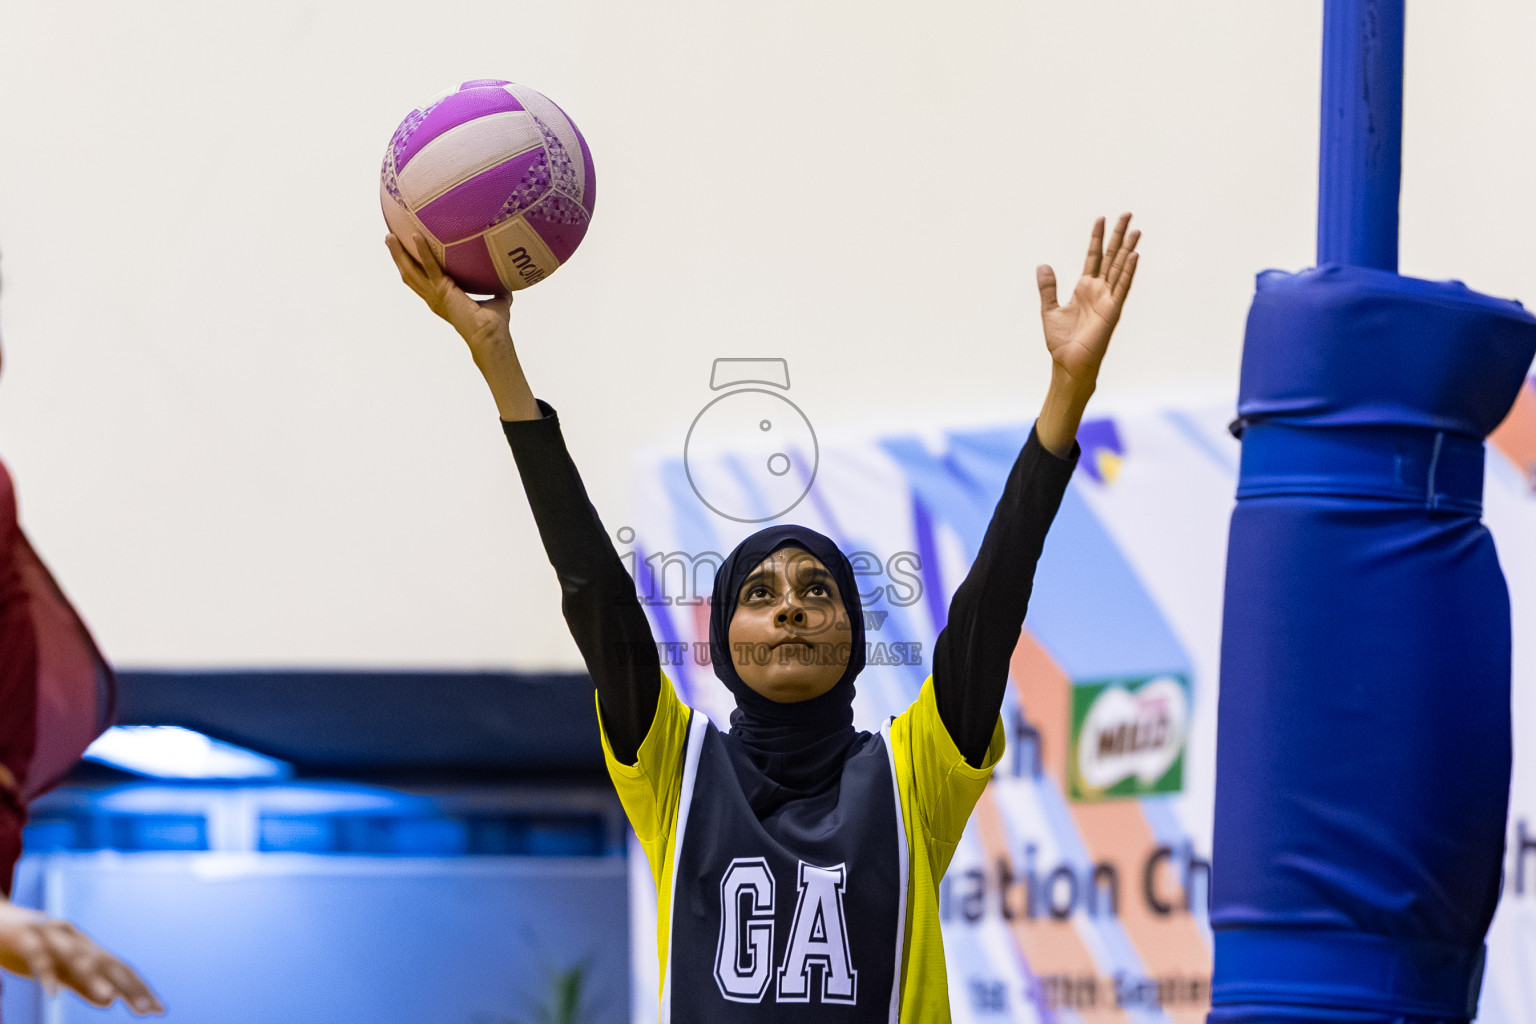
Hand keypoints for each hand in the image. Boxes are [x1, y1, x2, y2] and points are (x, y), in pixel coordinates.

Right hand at [0, 900, 163, 1014]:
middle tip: (146, 1010)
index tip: (158, 1010)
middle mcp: (75, 939)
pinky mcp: (25, 937)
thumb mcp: (61, 969)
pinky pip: (37, 956)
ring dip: (92, 977)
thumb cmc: (34, 946)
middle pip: (107, 964)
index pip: (120, 969)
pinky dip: (45, 973)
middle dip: (128, 987)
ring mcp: (51, 936)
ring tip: (110, 998)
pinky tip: (51, 993)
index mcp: (86, 948)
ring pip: (75, 957)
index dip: (139, 988)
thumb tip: (110, 1000)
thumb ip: (84, 984)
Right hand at [384, 232, 539, 420]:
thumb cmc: (494, 324)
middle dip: (398, 257)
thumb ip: (498, 286)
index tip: (407, 253)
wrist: (490, 336)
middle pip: (409, 275)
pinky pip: (430, 266)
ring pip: (410, 271)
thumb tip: (508, 275)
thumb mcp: (497, 300)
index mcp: (442, 300)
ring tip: (390, 236)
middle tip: (390, 238)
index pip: (422, 281)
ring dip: (399, 253)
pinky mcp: (442, 291)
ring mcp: (435, 295)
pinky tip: (416, 235)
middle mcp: (434, 298)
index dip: (413, 267)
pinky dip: (422, 251)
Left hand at [1033, 214, 1140, 458]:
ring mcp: (1108, 299)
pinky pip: (1122, 287)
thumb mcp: (1050, 309)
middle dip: (1118, 235)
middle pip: (1111, 256)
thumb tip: (1043, 265)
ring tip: (1136, 229)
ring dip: (1128, 248)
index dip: (1096, 238)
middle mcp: (1099, 290)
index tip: (1101, 219)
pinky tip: (1134, 255)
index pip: (1093, 256)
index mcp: (1085, 288)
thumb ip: (1048, 287)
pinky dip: (1128, 271)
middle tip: (1127, 214)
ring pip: (1120, 267)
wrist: (1068, 363)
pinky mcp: (1112, 310)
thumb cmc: (1061, 341)